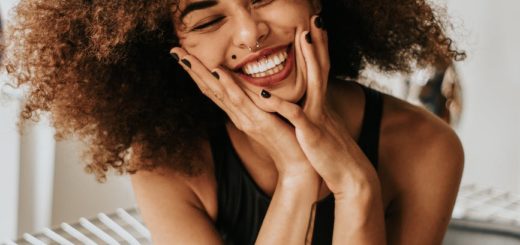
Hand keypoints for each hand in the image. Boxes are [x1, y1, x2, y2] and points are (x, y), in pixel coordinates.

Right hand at [169, 47, 318, 181]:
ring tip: (186, 57)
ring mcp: (246, 119)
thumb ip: (259, 103)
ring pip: (219, 92)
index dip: (198, 72)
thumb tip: (253, 87)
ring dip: (202, 73)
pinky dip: (229, 86)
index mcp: (239, 113)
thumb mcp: (270, 116)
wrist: (298, 165)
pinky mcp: (260, 122)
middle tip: (174, 50)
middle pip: (210, 89)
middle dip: (192, 69)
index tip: (184, 55)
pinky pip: (241, 101)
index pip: (214, 89)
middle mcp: (238, 115)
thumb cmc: (287, 139)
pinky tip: (218, 72)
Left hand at [270, 15, 379, 198]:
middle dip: (318, 42)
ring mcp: (318, 117)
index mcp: (321, 104)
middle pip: (321, 67)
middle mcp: (321, 105)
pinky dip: (280, 105)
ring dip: (310, 59)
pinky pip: (294, 115)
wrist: (350, 176)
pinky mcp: (311, 133)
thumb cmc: (332, 154)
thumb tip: (308, 102)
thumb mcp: (323, 127)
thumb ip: (315, 112)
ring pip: (313, 82)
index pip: (321, 70)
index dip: (319, 48)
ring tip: (304, 36)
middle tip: (316, 18)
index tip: (315, 26)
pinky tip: (265, 94)